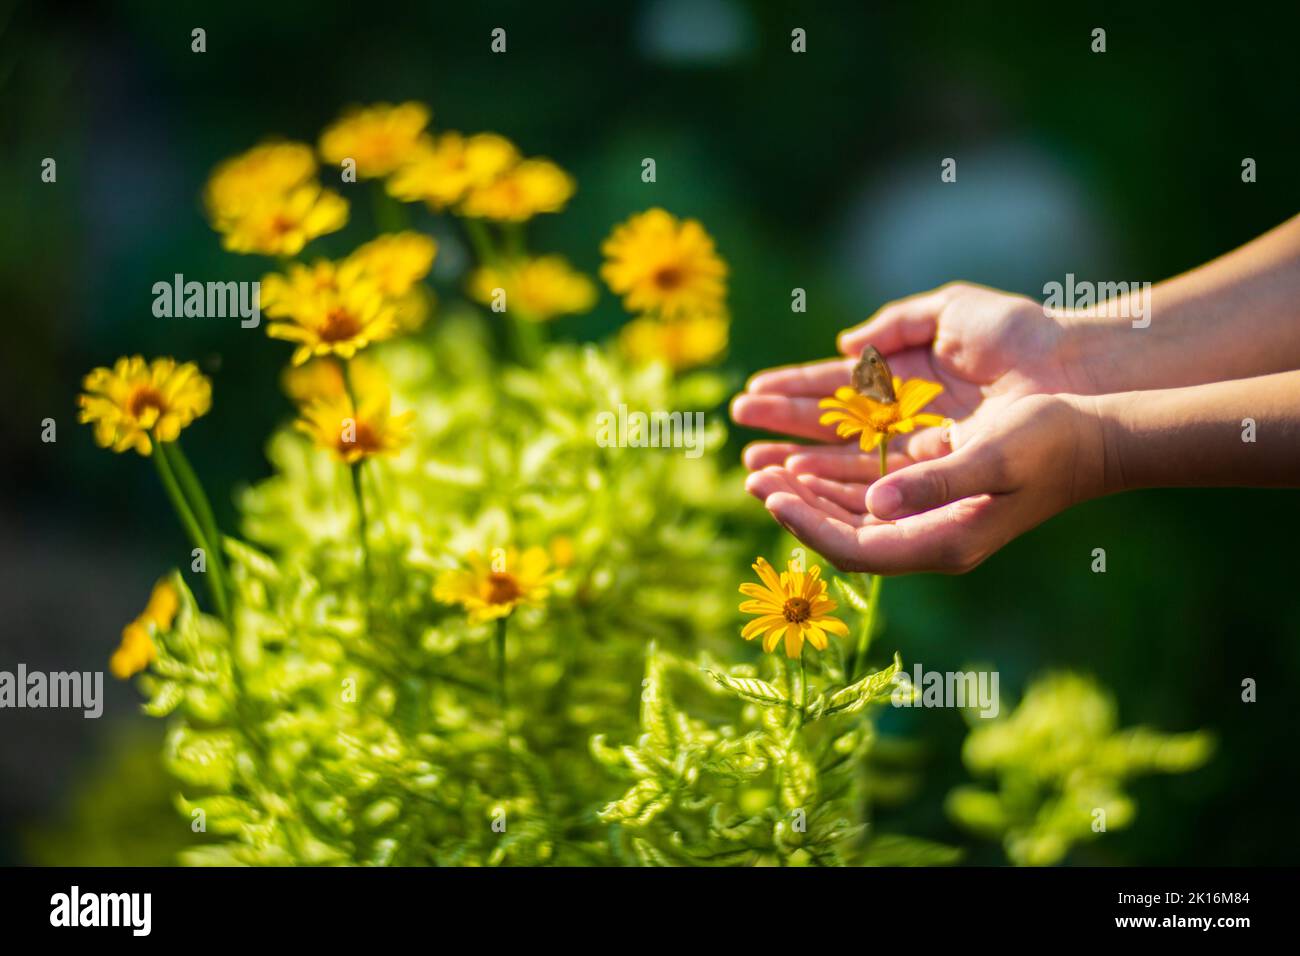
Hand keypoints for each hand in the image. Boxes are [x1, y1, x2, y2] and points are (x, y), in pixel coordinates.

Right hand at [732, 282, 1080, 478]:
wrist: (1071, 366)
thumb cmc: (1018, 333)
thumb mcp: (953, 310)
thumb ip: (897, 322)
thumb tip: (844, 345)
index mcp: (903, 374)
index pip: (833, 387)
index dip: (791, 391)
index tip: (751, 394)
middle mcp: (904, 415)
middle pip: (829, 427)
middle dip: (783, 429)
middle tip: (740, 432)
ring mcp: (919, 446)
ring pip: (844, 459)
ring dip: (799, 462)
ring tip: (757, 466)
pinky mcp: (937, 471)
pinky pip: (878, 480)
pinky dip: (837, 483)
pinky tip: (802, 483)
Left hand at [742, 393, 1104, 573]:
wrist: (1096, 441)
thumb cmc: (1051, 442)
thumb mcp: (993, 455)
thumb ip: (935, 483)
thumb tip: (876, 503)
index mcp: (944, 541)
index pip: (856, 547)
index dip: (807, 524)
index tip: (769, 493)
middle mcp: (933, 541)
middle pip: (845, 537)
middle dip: (795, 508)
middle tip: (750, 473)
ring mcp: (933, 524)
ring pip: (853, 519)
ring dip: (808, 495)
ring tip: (764, 468)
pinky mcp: (935, 501)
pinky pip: (871, 501)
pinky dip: (835, 484)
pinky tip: (807, 463)